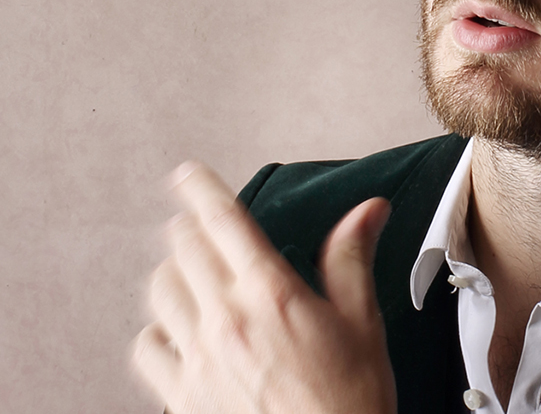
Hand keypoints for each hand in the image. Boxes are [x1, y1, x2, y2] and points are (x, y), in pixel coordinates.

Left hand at [131, 161, 397, 413]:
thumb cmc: (350, 401)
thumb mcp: (363, 322)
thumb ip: (352, 258)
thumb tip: (367, 211)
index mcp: (271, 294)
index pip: (222, 221)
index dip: (200, 188)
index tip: (188, 174)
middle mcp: (226, 321)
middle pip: (183, 248)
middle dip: (190, 226)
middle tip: (199, 223)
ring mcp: (197, 361)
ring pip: (160, 292)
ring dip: (172, 271)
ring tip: (187, 270)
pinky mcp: (181, 397)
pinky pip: (148, 348)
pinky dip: (157, 329)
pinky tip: (175, 329)